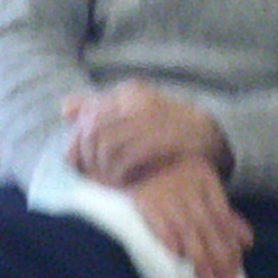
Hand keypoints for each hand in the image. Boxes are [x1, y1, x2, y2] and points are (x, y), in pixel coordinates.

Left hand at [62, 82, 223, 188]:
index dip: (76, 144)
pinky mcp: (167, 141)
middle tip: (89, 178)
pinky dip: (120, 174)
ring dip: (103, 170)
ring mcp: (155, 120)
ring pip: (108, 146)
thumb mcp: (132, 114)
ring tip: (107, 183)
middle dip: (87, 159)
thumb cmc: (164, 130)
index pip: (88, 116)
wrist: (211, 139)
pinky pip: (130, 158)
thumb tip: (65, 108)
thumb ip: (97, 108)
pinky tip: (123, 185)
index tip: (75, 165)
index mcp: (130, 92)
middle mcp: (141, 102)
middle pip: (94, 132)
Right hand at [127, 158, 254, 277]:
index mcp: (204, 177)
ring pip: (187, 229)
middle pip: (207, 225)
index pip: (222, 217)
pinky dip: (170, 243)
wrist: (135, 167)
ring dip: (198, 256)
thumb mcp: (201, 194)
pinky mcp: (144, 200)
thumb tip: (246, 243)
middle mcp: (186, 182)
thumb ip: (224, 217)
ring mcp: (164, 191)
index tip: (235, 269)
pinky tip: (178, 259)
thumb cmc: (173, 187)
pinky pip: (160, 225)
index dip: (230, 245)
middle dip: (218, 256)